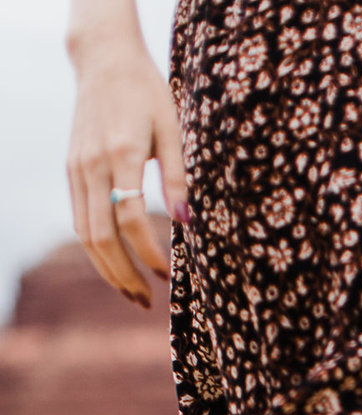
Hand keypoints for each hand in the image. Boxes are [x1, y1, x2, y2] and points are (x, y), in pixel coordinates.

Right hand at [65, 11, 187, 308]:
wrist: (104, 62)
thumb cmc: (147, 94)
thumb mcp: (173, 129)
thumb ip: (178, 176)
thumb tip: (187, 222)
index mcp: (120, 155)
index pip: (131, 218)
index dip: (148, 252)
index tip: (169, 275)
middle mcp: (91, 165)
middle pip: (100, 234)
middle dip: (123, 274)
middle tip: (148, 301)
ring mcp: (76, 167)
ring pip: (84, 231)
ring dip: (107, 268)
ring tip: (133, 293)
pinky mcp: (72, 168)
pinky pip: (80, 217)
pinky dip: (96, 247)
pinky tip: (117, 264)